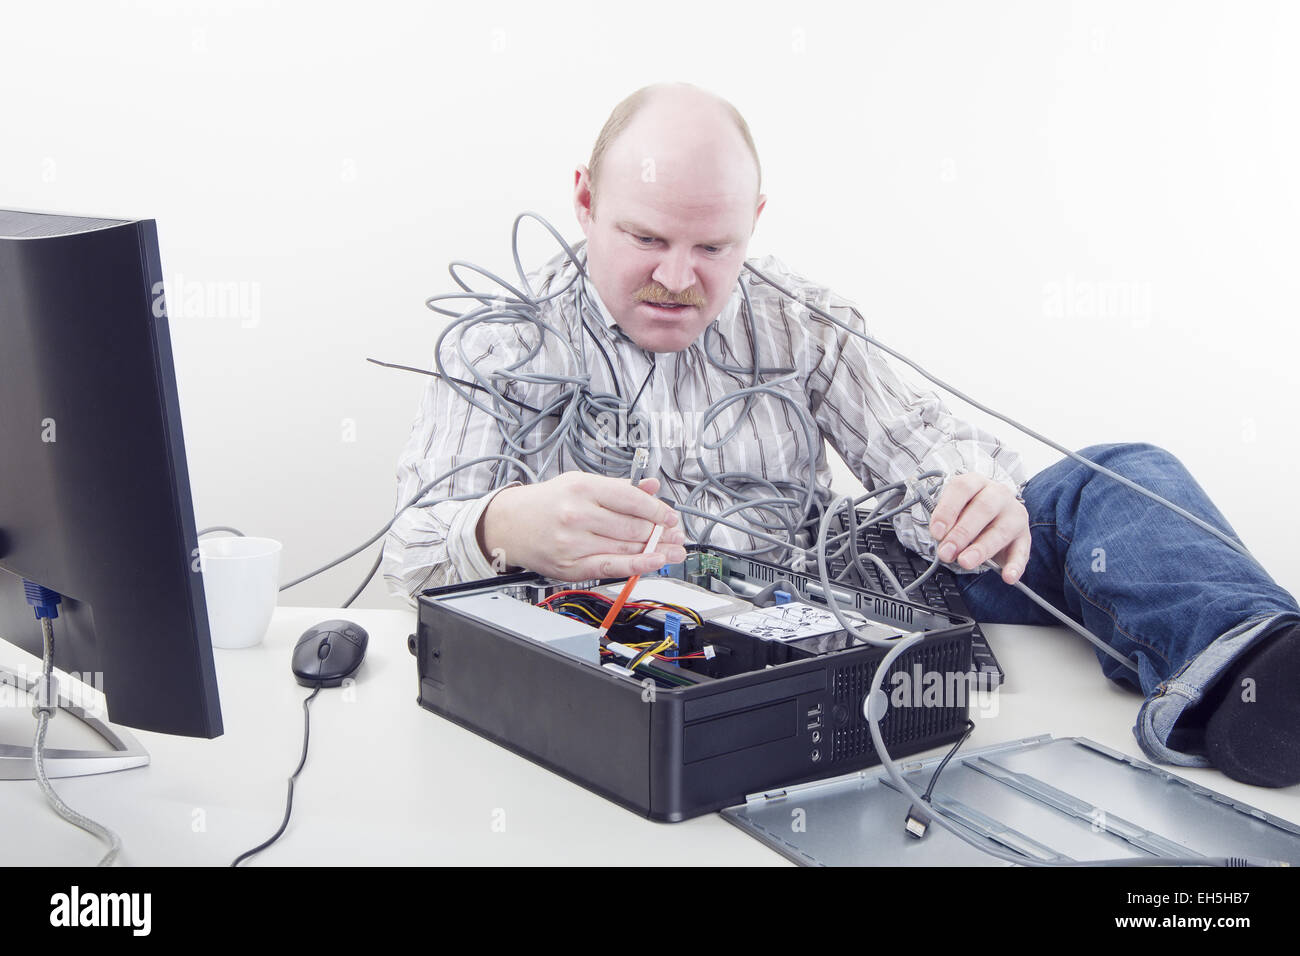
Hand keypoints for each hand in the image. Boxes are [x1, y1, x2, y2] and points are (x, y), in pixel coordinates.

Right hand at [478, 472, 687, 581]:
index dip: (657, 510)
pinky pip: (612, 568)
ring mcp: (574, 543)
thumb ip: (619, 487)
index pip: (632, 500)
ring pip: (626, 548)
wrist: (509, 525)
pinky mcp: (571, 566)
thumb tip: (651, 488)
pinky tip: (654, 562)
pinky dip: (637, 566)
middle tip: (675, 534)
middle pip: (633, 527)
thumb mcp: (581, 483)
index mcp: (582, 488)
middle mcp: (578, 515)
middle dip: (659, 533)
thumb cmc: (546, 503)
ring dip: (656, 550)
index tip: (670, 516)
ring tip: (673, 550)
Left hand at [927, 474, 1029, 584]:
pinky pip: (1022, 552)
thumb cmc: (970, 511)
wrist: (996, 515)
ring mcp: (1014, 515)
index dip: (947, 510)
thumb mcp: (955, 509)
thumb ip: (948, 521)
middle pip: (982, 509)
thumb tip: (941, 539)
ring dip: (981, 549)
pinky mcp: (1024, 537)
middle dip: (961, 533)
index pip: (962, 489)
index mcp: (976, 483)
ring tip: (965, 562)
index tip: (936, 532)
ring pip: (1001, 531)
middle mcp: (998, 494)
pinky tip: (1007, 576)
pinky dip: (1015, 566)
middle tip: (946, 552)